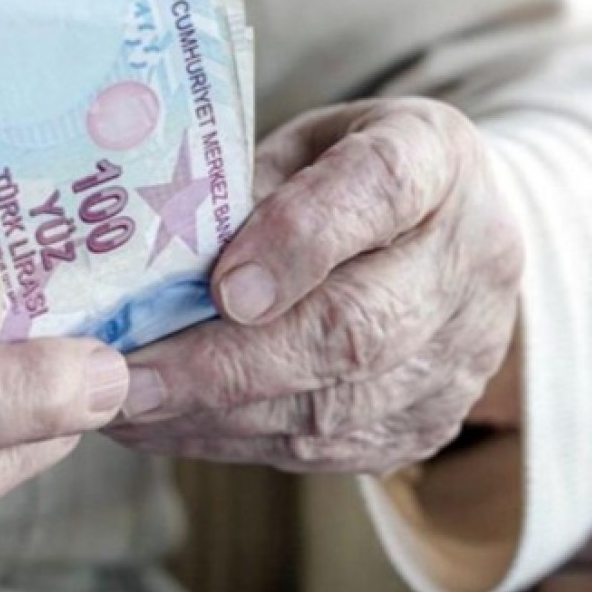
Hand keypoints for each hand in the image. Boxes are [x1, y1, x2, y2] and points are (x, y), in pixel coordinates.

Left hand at [106, 99, 522, 472]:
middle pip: (357, 328)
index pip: (381, 189)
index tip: (223, 287)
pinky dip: (232, 440)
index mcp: (435, 158)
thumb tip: (144, 270)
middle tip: (130, 380)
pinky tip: (166, 426)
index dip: (302, 239)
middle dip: (228, 364)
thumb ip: (244, 189)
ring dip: (215, 414)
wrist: (455, 235)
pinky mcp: (429, 421)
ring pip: (335, 407)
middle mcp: (467, 259)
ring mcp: (459, 353)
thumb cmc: (347, 177)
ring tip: (124, 408)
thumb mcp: (299, 144)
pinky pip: (325, 447)